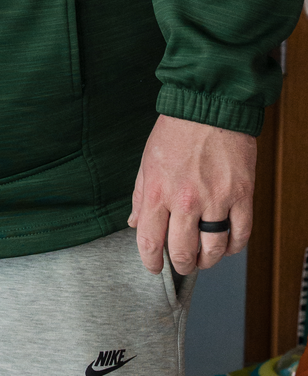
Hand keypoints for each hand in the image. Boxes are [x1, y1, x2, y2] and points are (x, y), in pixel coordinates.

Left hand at [129, 114, 255, 274]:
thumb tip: (134, 223)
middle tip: (182, 264)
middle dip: (181, 264)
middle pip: (182, 251)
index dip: (150, 262)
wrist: (209, 107)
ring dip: (208, 260)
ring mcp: (216, 199)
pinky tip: (226, 244)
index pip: (149, 241)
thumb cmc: (175, 132)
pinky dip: (233, 246)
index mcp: (157, 191)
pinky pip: (240, 235)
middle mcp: (185, 200)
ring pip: (213, 249)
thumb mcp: (147, 161)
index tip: (154, 267)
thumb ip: (139, 195)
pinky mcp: (242, 195)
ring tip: (204, 257)